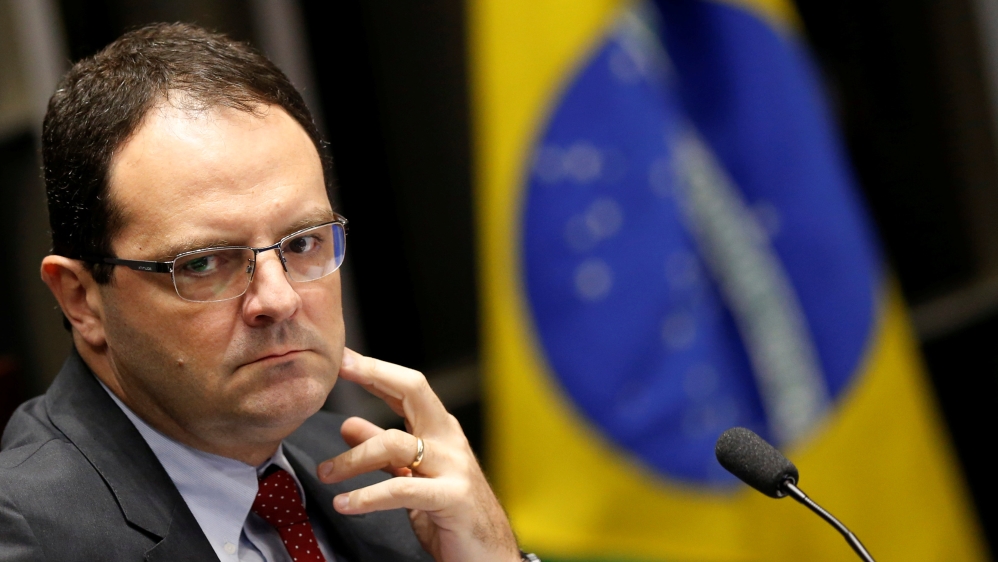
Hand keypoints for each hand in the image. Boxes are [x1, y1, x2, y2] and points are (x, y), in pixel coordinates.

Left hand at [317, 348, 520, 561]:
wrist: (489, 555)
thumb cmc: (451, 514)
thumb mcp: (412, 477)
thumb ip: (384, 453)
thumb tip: (349, 425)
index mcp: (440, 431)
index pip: (408, 388)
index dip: (375, 369)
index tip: (343, 357)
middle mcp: (448, 441)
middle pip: (413, 391)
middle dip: (373, 375)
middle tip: (339, 368)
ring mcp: (453, 467)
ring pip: (395, 443)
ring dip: (354, 458)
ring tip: (327, 473)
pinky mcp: (452, 498)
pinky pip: (402, 490)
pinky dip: (368, 496)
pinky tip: (346, 503)